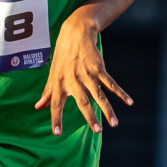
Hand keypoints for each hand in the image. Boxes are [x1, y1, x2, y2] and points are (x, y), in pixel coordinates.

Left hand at [33, 11, 132, 134]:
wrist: (75, 34)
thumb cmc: (62, 57)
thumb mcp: (53, 74)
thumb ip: (47, 92)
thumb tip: (38, 107)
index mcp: (59, 84)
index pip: (55, 104)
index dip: (55, 118)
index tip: (57, 133)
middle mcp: (73, 80)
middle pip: (82, 102)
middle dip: (90, 117)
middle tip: (97, 131)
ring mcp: (87, 74)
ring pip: (99, 95)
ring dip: (107, 110)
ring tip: (114, 124)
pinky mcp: (99, 69)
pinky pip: (111, 84)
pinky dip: (120, 93)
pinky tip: (129, 102)